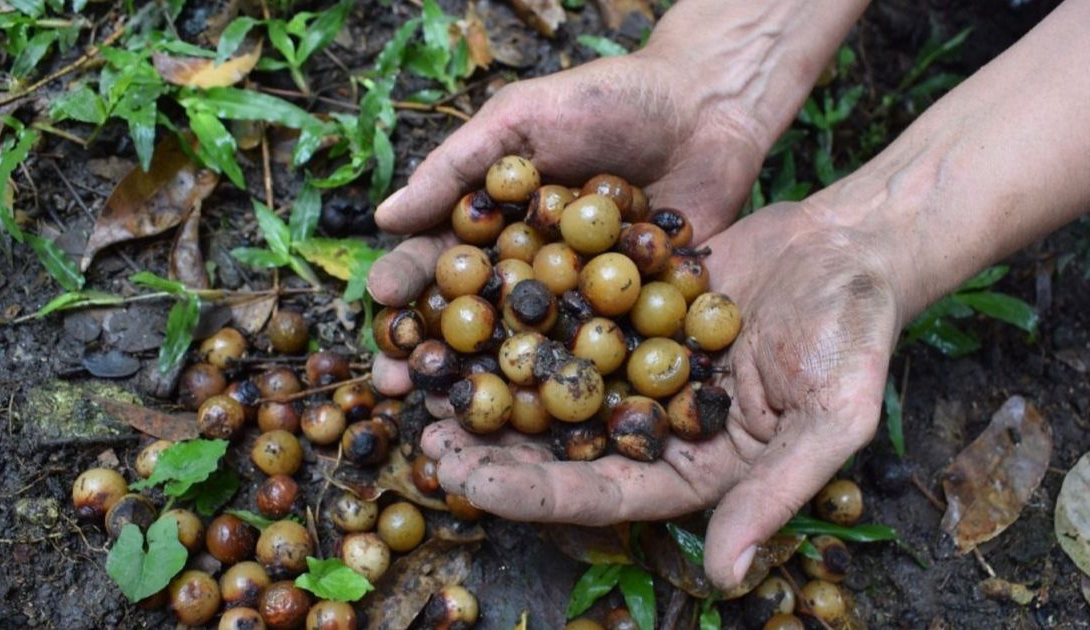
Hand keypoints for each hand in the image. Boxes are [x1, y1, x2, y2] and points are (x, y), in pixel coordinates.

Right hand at [367, 51, 770, 396]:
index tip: (380, 301)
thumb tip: (383, 217)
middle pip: (475, 316)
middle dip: (433, 350)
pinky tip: (546, 420)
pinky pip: (604, 352)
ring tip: (456, 412)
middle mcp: (532, 266)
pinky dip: (578, 383)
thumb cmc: (608, 99)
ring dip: (491, 382)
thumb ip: (457, 166)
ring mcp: (583, 296)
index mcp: (496, 222)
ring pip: (530, 347)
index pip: (440, 257)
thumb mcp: (523, 118)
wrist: (709, 105)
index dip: (407, 280)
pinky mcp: (636, 315)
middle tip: (396, 383)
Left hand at [419, 200, 900, 589]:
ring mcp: (638, 368)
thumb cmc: (856, 335)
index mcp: (695, 468)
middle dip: (494, 450)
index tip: (470, 484)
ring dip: (493, 390)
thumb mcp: (829, 418)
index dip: (535, 493)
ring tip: (426, 386)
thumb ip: (775, 494)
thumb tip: (726, 577)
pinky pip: (566, 321)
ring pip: (552, 388)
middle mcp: (656, 426)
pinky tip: (467, 313)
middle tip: (427, 442)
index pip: (603, 493)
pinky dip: (520, 322)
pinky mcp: (628, 312)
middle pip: (563, 448)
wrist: (853, 246)